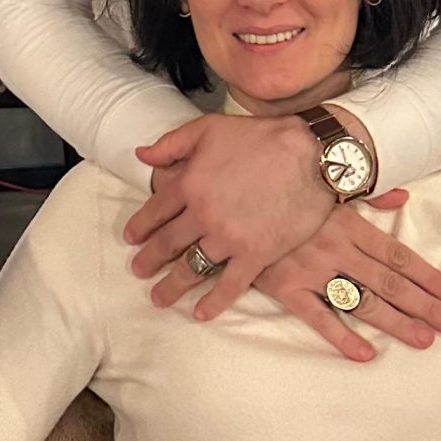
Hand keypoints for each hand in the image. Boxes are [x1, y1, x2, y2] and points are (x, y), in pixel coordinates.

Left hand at [124, 114, 333, 319]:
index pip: (155, 210)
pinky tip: (200, 312)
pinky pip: (229, 286)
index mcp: (189, 183)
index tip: (131, 238)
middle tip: (138, 271)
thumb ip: (171, 143)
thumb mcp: (208, 128)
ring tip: (159, 297)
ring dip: (172, 286)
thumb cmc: (259, 137)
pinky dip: (213, 302)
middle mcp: (203, 215)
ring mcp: (228, 238)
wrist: (309, 155)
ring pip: (192, 268)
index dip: (140, 226)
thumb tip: (141, 154)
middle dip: (149, 259)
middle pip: (168, 243)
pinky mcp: (255, 255)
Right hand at [253, 199, 440, 359]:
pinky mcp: (286, 286)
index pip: (396, 254)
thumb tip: (404, 196)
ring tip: (423, 340)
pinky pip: (317, 315)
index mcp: (348, 223)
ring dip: (395, 322)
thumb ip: (368, 193)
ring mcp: (311, 269)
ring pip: (361, 301)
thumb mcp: (327, 186)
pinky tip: (365, 353)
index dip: (426, 275)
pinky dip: (340, 336)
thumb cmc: (284, 189)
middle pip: (388, 282)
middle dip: (423, 305)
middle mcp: (336, 248)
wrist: (234, 197)